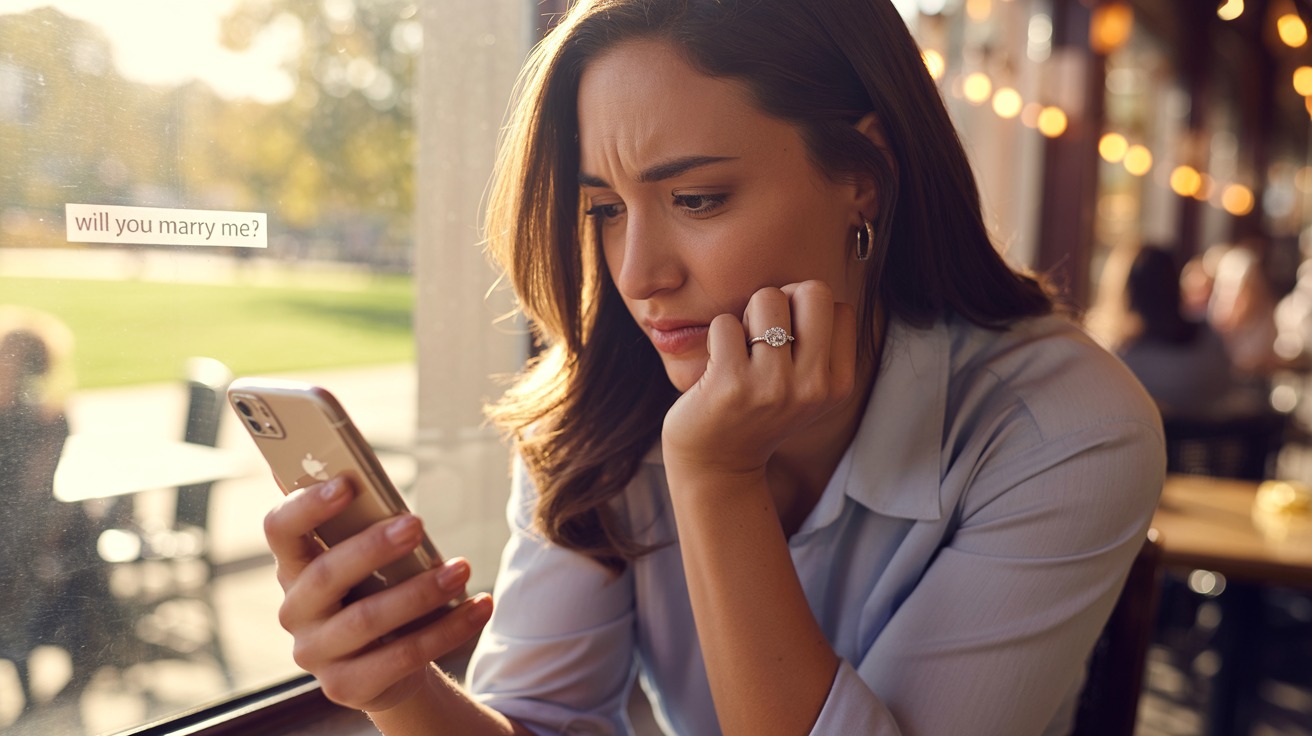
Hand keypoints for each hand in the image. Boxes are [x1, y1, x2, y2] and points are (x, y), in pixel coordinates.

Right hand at [262, 476, 492, 710]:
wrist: (387, 666)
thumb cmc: (377, 593)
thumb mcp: (368, 561)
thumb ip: (364, 526)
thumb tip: (367, 478)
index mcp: (294, 567)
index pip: (281, 530)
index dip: (307, 505)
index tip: (347, 483)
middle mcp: (295, 611)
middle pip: (325, 575)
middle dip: (372, 547)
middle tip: (416, 524)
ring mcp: (315, 653)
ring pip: (366, 619)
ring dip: (420, 591)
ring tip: (462, 569)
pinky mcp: (346, 686)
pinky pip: (402, 656)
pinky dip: (448, 630)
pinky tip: (478, 607)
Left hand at [661, 280, 857, 479]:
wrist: (717, 466)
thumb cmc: (757, 412)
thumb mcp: (805, 388)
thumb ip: (818, 343)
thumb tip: (802, 287)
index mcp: (837, 384)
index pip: (838, 306)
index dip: (805, 311)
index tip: (787, 340)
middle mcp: (812, 386)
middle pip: (813, 291)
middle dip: (783, 300)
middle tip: (762, 332)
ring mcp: (772, 385)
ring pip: (767, 298)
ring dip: (746, 316)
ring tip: (740, 350)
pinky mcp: (731, 384)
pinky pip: (725, 322)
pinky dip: (716, 336)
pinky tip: (717, 366)